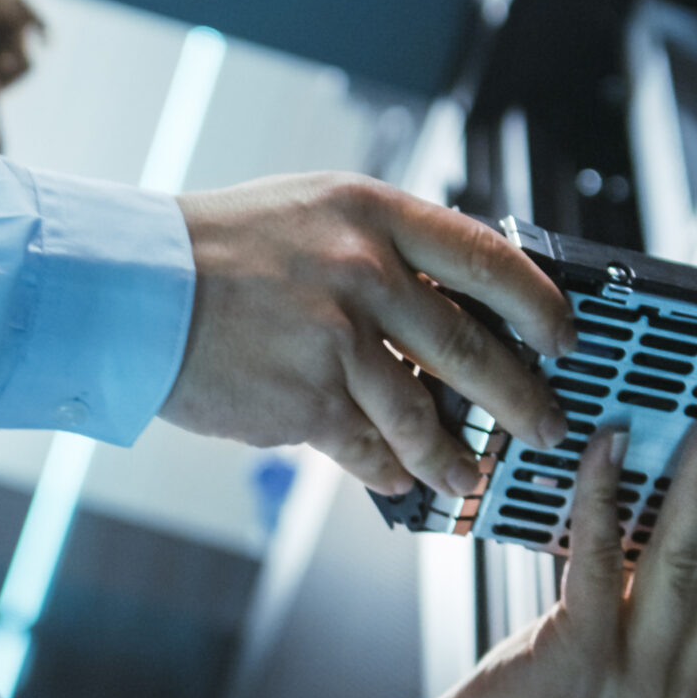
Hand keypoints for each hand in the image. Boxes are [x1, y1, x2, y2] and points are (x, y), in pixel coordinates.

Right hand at [164, 173, 577, 494]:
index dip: (539, 304)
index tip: (565, 337)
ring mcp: (338, 339)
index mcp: (374, 215)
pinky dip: (389, 472)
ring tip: (470, 476)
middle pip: (472, 347)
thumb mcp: (313, 214)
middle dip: (521, 398)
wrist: (132, 288)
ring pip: (424, 414)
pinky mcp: (307, 399)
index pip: (488, 258)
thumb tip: (452, 301)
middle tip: (547, 426)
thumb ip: (383, 249)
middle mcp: (365, 272)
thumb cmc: (216, 249)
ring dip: (455, 456)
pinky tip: (399, 483)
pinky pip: (368, 449)